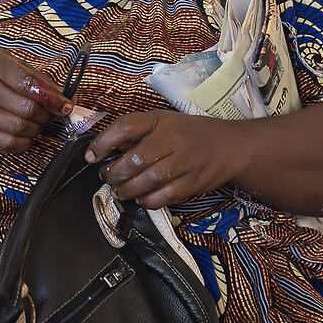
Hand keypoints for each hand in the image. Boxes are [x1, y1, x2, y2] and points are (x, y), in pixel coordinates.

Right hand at [0, 49, 66, 153]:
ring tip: (37, 121)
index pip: (28, 82)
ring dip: (37, 128)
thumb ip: (39, 79)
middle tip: (50, 112)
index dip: (52, 97)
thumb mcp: (9, 65)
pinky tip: (26, 133)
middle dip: (46, 114)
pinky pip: (10, 144)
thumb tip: (68, 98)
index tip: (66, 105)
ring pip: (21, 128)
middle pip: (27, 108)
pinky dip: (25, 142)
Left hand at [84, 110, 244, 207]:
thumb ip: (135, 136)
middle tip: (107, 178)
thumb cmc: (188, 134)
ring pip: (147, 181)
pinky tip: (140, 199)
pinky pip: (163, 197)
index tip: (92, 156)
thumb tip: (102, 151)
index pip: (126, 127)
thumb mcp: (163, 123)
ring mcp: (185, 162)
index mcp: (161, 120)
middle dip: (114, 174)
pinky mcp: (193, 183)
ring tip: (119, 191)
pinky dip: (147, 201)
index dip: (104, 142)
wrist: (230, 146)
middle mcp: (173, 139)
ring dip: (127, 190)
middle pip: (135, 159)